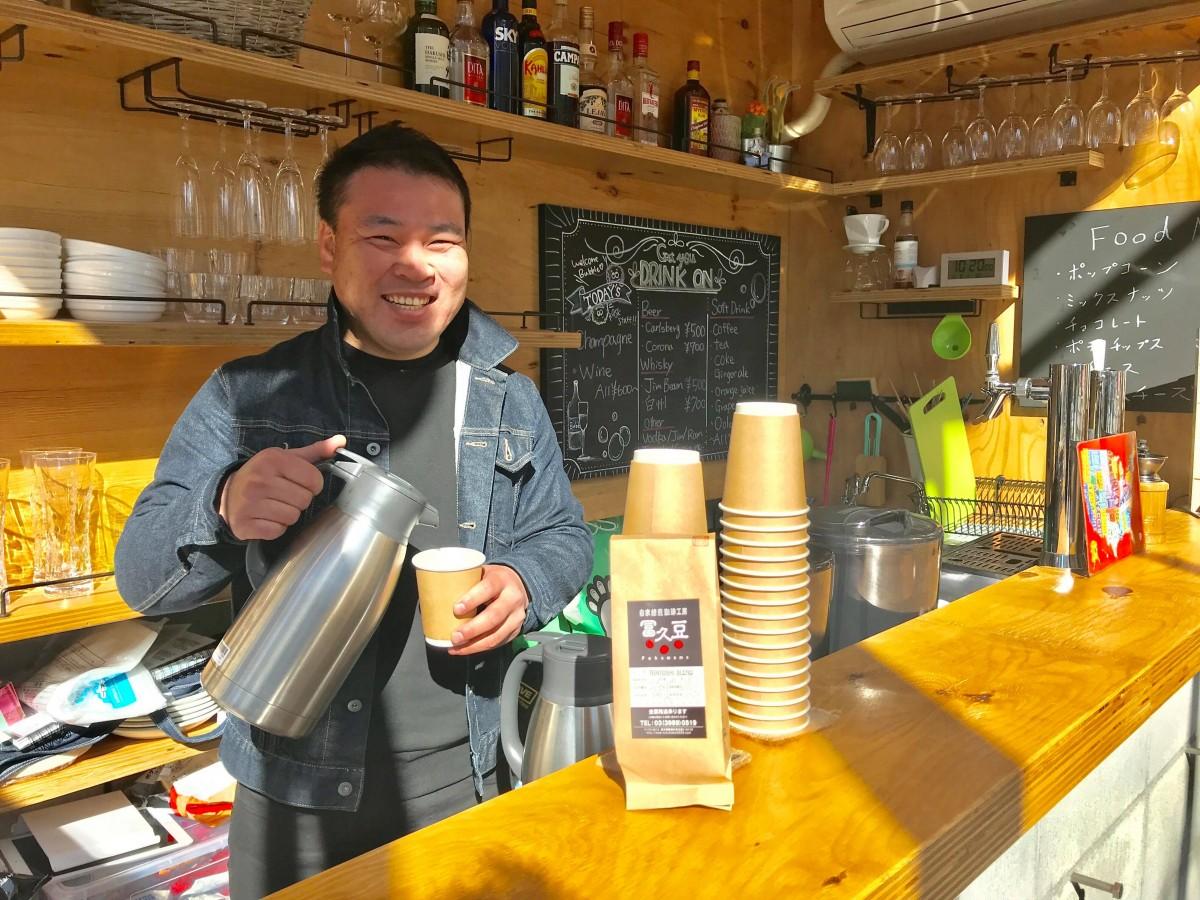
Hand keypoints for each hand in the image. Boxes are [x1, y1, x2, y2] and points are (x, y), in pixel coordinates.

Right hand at [219, 435, 346, 540]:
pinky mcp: (244, 524)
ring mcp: (250, 503)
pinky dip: (275, 527)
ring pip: (292, 517)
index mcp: (273, 459)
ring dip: (287, 514)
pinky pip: (277, 531)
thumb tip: (341, 441)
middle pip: (305, 500)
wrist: (227, 494)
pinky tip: (265, 517)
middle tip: (284, 495)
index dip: (312, 485)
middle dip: (299, 500)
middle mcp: (259, 480)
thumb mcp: (286, 458)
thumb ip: (316, 451)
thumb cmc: (263, 475)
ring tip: (274, 505)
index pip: (315, 480)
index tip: (300, 483)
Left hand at [448, 564, 529, 654]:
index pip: (488, 588)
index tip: (456, 609)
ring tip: (456, 647)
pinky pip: (497, 643)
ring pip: (496, 635)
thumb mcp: (482, 573)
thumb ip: (464, 581)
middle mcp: (513, 598)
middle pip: (494, 617)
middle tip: (454, 636)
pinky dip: (479, 648)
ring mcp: (516, 616)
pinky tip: (464, 649)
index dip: (472, 599)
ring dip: (474, 644)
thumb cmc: (492, 579)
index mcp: (502, 580)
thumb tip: (432, 593)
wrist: (518, 585)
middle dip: (472, 629)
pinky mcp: (515, 630)